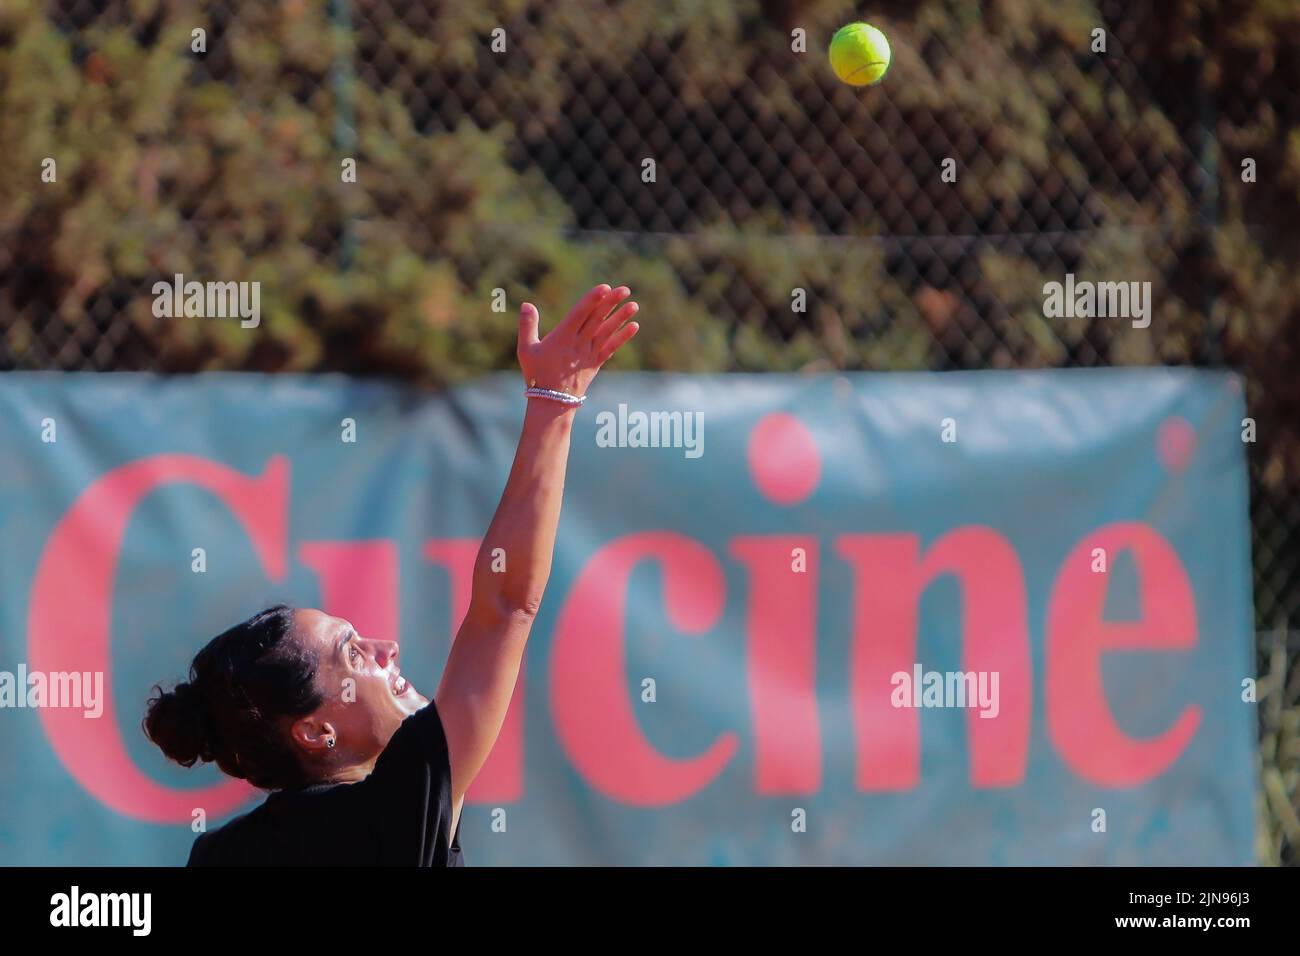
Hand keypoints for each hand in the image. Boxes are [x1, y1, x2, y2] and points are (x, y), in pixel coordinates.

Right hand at [517, 284, 639, 396]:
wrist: (552, 401)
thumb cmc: (536, 374)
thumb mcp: (526, 350)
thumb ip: (527, 326)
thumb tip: (527, 304)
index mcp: (561, 338)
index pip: (579, 314)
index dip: (592, 300)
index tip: (605, 288)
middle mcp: (578, 344)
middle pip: (597, 320)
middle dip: (611, 303)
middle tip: (625, 289)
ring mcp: (589, 354)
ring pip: (607, 332)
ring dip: (621, 318)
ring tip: (634, 305)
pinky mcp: (595, 363)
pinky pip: (611, 348)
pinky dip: (623, 337)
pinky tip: (634, 326)